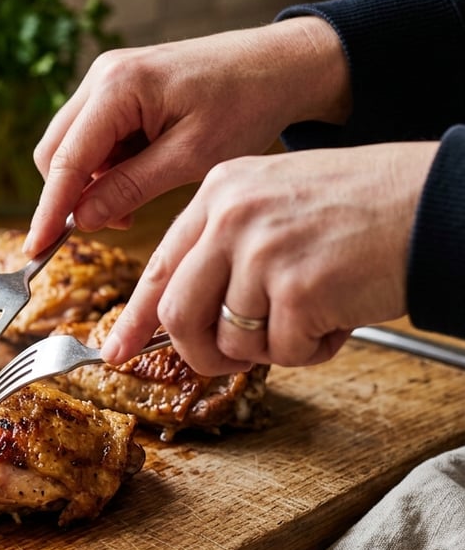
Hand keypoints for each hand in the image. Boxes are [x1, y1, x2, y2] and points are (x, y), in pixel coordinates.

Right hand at [24, 17, 351, 255]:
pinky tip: (144, 174)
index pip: (65, 159)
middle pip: (55, 152)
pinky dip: (107, 166)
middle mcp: (103, 76)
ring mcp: (107, 79)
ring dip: (93, 182)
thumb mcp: (191, 157)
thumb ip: (130, 188)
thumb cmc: (246, 103)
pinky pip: (92, 138)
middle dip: (73, 194)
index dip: (50, 209)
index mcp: (119, 86)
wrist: (279, 65)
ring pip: (70, 147)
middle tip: (118, 223)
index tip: (38, 248)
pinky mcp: (117, 89)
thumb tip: (82, 219)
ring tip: (141, 197)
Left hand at [99, 142, 438, 374]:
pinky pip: (284, 352)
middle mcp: (232, 216)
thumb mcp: (275, 203)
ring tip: (312, 315)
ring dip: (270, 347)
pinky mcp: (299, 287)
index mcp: (219, 191)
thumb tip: (182, 315)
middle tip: (229, 359)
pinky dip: (312, 350)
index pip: (160, 265)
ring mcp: (262, 250)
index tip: (117, 348)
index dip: (135, 316)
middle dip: (199, 351)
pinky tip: (339, 317)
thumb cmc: (364, 207)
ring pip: (230, 339)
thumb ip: (226, 247)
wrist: (439, 200)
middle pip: (178, 311)